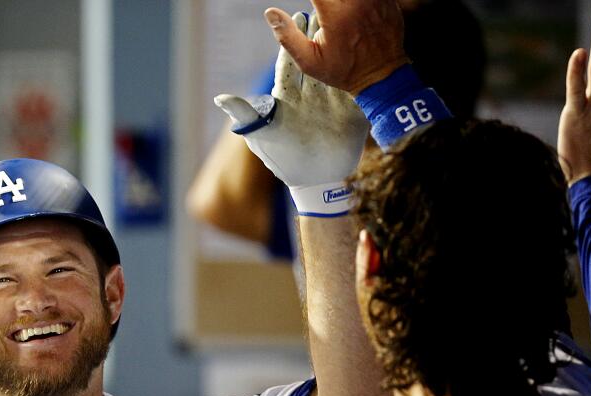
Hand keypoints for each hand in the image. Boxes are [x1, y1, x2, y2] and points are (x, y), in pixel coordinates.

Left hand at [215, 12, 367, 189]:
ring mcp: (333, 101)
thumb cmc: (283, 160)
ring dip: (341, 48)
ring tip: (346, 26)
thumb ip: (246, 115)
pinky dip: (363, 71)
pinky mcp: (353, 111)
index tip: (297, 15)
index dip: (293, 39)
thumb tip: (221, 98)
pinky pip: (359, 88)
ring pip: (338, 67)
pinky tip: (369, 51)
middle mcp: (311, 94)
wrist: (317, 183)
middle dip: (319, 35)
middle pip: (316, 58)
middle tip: (324, 12)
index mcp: (288, 96)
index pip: (291, 62)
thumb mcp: (262, 138)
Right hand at [264, 0, 406, 94]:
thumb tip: (270, 13)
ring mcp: (375, 0)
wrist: (381, 76)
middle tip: (322, 8)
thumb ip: (287, 36)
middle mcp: (357, 3)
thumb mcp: (309, 61)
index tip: (311, 3)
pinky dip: (354, 2)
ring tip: (334, 10)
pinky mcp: (387, 1)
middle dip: (326, 0)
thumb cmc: (343, 71)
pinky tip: (349, 11)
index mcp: (335, 15)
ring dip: (340, 0)